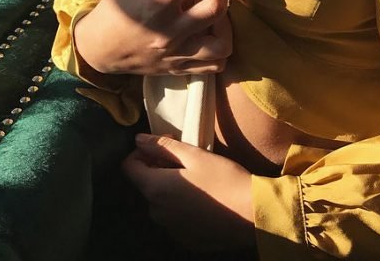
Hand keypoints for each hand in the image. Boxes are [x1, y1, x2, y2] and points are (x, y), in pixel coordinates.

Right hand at [73, 0, 232, 76]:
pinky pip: (215, 64)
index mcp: (156, 6)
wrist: (97, 49)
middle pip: (216, 8)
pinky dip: (220, 45)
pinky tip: (210, 28)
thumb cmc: (114, 8)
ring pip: (222, 44)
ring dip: (225, 20)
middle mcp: (171, 33)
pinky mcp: (180, 68)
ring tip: (212, 5)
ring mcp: (177, 54)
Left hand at [122, 133, 255, 252]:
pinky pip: (175, 218)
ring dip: (171, 188)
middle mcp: (157, 213)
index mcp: (155, 189)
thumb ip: (163, 145)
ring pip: (161, 202)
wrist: (251, 214)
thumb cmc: (224, 179)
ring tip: (199, 179)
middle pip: (146, 185)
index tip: (164, 146)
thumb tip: (139, 139)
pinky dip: (183, 206)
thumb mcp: (194, 155)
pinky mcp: (185, 240)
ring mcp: (170, 229)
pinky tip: (205, 199)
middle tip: (187, 160)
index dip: (142, 153)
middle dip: (159, 169)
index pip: (128, 167)